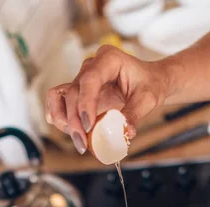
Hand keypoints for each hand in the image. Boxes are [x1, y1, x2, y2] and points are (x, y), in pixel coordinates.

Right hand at [46, 45, 165, 153]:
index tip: (88, 127)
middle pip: (73, 92)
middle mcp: (91, 66)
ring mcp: (82, 79)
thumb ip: (135, 113)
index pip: (89, 80)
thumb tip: (126, 132)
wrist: (149, 82)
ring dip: (63, 120)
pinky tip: (70, 131)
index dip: (85, 104)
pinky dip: (60, 117)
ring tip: (77, 139)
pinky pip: (59, 101)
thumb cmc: (150, 85)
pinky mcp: (78, 92)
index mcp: (109, 59)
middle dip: (74, 120)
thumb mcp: (148, 98)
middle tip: (83, 144)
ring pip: (60, 96)